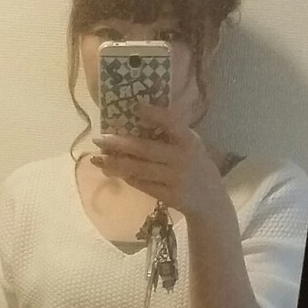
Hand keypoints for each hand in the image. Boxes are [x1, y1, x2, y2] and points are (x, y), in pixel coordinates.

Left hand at [91, 101, 227, 218]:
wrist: (210, 201)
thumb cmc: (195, 165)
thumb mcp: (191, 144)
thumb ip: (171, 133)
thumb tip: (137, 116)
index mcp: (189, 140)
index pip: (171, 122)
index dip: (154, 114)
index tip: (134, 106)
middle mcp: (182, 158)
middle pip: (145, 149)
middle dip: (119, 144)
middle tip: (98, 139)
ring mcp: (176, 179)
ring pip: (139, 169)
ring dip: (116, 164)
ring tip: (97, 159)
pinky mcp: (169, 196)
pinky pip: (143, 185)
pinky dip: (127, 177)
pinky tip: (113, 171)